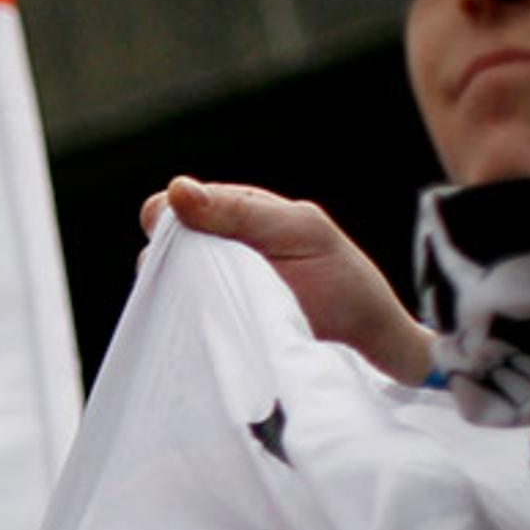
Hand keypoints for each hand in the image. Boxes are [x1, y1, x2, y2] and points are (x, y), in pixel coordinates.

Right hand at [147, 178, 434, 384]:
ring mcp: (209, 292)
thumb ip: (240, 210)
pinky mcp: (210, 330)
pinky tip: (203, 329)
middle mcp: (215, 251)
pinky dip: (183, 325)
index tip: (183, 240)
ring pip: (163, 286)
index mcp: (236, 215)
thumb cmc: (341, 280)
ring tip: (215, 308)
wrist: (368, 340)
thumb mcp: (298, 231)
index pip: (173, 207)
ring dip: (179, 296)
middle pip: (161, 248)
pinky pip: (177, 323)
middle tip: (211, 279)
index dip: (169, 220)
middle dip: (174, 262)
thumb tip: (176, 189)